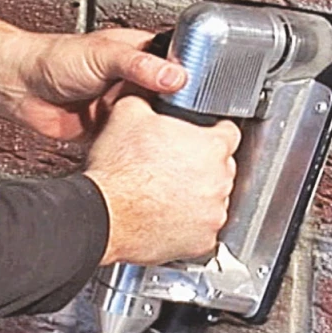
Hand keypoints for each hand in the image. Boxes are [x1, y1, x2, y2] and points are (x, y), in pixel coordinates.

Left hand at [0, 16, 186, 139]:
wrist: (17, 89)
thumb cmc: (53, 59)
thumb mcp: (102, 56)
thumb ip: (139, 65)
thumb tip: (176, 76)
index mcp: (140, 54)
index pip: (180, 64)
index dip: (195, 78)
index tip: (210, 95)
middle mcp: (137, 80)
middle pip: (173, 98)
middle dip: (184, 112)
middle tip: (202, 126)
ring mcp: (125, 105)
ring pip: (156, 122)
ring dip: (164, 132)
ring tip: (184, 143)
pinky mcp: (113, 129)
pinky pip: (135, 141)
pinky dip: (142, 149)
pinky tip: (154, 154)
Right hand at [84, 96, 241, 265]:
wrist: (103, 215)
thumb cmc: (117, 170)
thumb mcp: (128, 115)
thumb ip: (149, 100)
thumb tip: (150, 91)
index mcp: (211, 146)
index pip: (229, 133)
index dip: (214, 132)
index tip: (202, 137)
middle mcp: (219, 180)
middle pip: (222, 167)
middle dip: (203, 166)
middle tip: (175, 166)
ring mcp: (214, 213)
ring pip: (214, 200)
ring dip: (198, 196)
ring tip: (168, 193)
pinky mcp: (203, 241)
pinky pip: (204, 230)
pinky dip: (191, 226)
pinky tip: (169, 216)